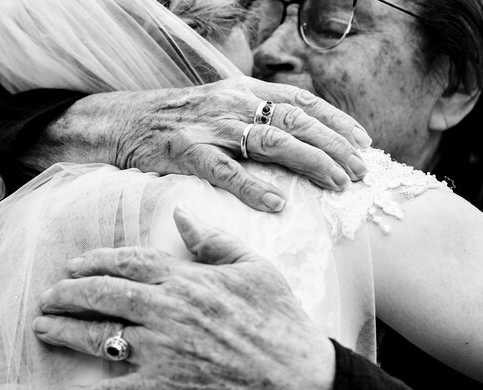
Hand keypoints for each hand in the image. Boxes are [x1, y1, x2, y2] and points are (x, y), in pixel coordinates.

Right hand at [23, 77, 371, 212]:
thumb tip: (299, 142)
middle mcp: (233, 103)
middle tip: (360, 172)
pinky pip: (224, 170)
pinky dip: (252, 187)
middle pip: (297, 121)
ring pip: (272, 141)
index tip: (365, 142)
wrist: (118, 122)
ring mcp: (210, 126)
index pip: (303, 101)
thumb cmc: (176, 122)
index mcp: (244, 91)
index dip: (336, 121)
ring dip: (309, 162)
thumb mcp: (220, 109)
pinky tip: (275, 204)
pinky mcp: (185, 151)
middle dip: (334, 146)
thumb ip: (255, 120)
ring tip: (336, 184)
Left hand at [33, 207, 335, 389]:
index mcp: (187, 280)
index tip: (74, 266)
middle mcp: (166, 312)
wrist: (297, 384)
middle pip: (102, 297)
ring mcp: (161, 353)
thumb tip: (182, 215)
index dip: (94, 263)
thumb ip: (215, 241)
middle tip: (48, 297)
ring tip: (41, 329)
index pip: (127, 263)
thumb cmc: (282, 324)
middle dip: (67, 294)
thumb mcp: (256, 269)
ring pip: (98, 339)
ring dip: (64, 333)